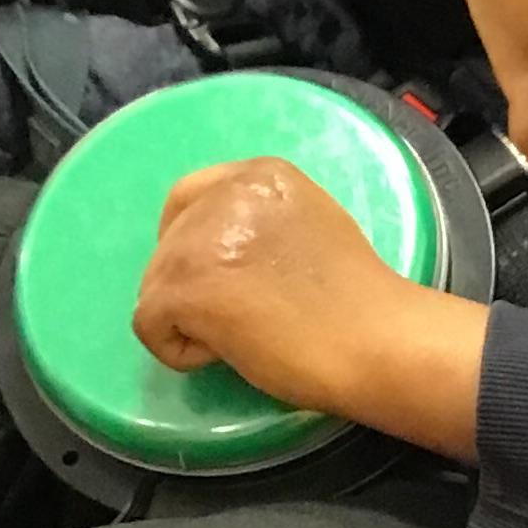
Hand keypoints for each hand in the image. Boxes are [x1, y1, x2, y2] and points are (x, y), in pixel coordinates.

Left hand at [133, 160, 486, 459]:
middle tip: (240, 316)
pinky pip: (149, 323)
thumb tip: (225, 252)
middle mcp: (224, 195)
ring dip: (190, 319)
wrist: (377, 340)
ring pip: (154, 285)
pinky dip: (179, 350)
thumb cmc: (359, 300)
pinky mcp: (186, 288)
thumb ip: (263, 222)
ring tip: (246, 335)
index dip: (191, 243)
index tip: (220, 279)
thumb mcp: (312, 224)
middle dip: (190, 284)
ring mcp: (200, 240)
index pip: (188, 197)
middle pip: (166, 242)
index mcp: (261, 174)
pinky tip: (227, 353)